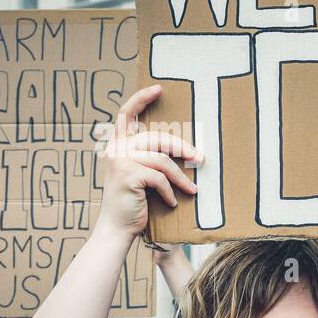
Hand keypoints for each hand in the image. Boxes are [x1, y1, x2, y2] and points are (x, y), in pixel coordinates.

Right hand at [95, 85, 202, 242]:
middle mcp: (116, 149)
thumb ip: (149, 157)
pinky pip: (159, 178)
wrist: (118, 227)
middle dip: (183, 148)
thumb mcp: (139, 174)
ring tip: (191, 189)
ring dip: (180, 177)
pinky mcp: (128, 175)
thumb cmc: (133, 202)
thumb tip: (182, 149)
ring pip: (162, 160)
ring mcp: (120, 161)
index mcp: (118, 145)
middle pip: (157, 138)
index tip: (159, 89)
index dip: (141, 99)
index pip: (126, 114)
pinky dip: (169, 192)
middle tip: (201, 158)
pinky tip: (172, 203)